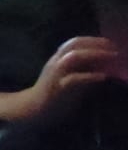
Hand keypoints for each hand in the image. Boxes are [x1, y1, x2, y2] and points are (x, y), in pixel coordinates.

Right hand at [0, 37, 117, 125]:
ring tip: (112, 57)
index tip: (111, 42)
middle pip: (74, 45)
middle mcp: (55, 62)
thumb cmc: (55, 94)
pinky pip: (74, 79)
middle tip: (115, 48)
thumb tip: (105, 63)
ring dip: (95, 55)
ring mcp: (55, 74)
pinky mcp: (57, 88)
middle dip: (97, 44)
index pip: (74, 42)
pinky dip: (90, 76)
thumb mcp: (70, 76)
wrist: (34, 110)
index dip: (93, 40)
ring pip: (73, 57)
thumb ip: (83, 69)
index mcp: (57, 59)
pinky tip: (103, 77)